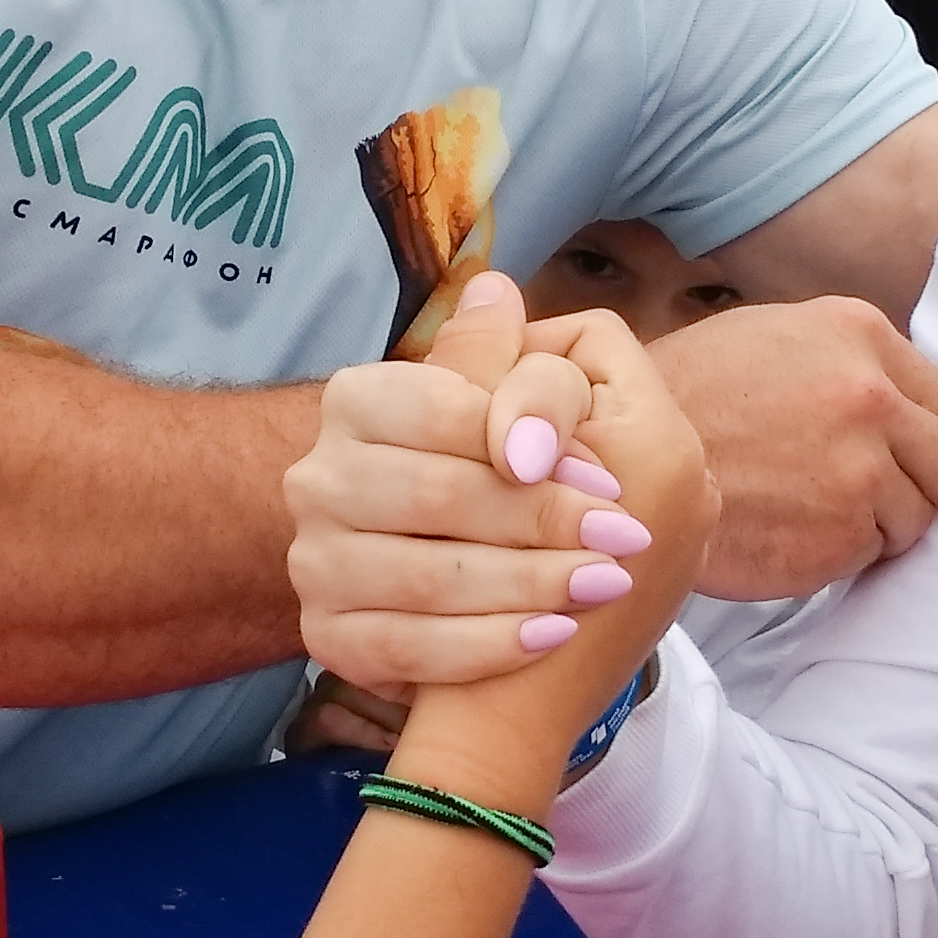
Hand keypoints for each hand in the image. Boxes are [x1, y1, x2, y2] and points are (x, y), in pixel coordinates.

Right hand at [286, 271, 710, 802]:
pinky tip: (550, 636)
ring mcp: (313, 561)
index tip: (613, 481)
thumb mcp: (518, 416)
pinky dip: (486, 645)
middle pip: (437, 496)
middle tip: (624, 541)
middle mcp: (317, 477)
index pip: (446, 412)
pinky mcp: (327, 635)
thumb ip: (511, 365)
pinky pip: (406, 647)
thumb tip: (496, 291)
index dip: (535, 444)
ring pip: (424, 578)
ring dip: (526, 584)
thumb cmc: (504, 488)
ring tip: (600, 586)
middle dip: (540, 520)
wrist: (463, 607)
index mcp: (355, 400)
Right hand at [660, 295, 937, 595]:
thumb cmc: (689, 394)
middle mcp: (873, 402)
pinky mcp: (839, 537)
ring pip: (909, 519)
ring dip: (875, 522)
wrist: (622, 452)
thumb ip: (858, 371)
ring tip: (804, 503)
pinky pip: (865, 554)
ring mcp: (859, 474)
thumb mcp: (782, 342)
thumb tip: (917, 417)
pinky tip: (790, 528)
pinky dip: (837, 550)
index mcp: (864, 341)